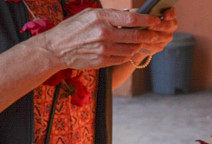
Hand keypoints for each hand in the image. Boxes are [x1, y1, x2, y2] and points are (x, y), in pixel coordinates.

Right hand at [35, 9, 175, 69]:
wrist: (56, 49)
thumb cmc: (73, 28)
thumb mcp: (90, 14)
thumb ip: (111, 15)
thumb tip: (132, 15)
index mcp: (101, 18)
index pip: (132, 19)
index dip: (147, 21)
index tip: (156, 21)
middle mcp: (104, 34)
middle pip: (135, 36)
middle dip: (149, 35)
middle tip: (156, 34)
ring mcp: (103, 49)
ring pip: (131, 49)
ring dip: (139, 46)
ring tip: (141, 42)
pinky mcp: (102, 61)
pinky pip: (122, 59)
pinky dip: (128, 55)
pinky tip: (128, 50)